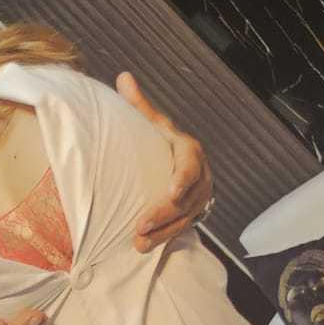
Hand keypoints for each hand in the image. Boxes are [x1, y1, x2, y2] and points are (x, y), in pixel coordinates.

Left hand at [116, 71, 214, 252]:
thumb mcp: (156, 125)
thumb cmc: (164, 142)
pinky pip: (179, 229)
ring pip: (184, 218)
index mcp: (190, 152)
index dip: (183, 179)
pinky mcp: (192, 215)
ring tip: (139, 241)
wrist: (185, 164)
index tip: (171, 191)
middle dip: (164, 213)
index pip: (190, 166)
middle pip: (186, 199)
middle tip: (141, 224)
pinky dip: (162, 238)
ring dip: (162, 232)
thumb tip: (123, 77)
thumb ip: (141, 106)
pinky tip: (143, 247)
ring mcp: (198, 199)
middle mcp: (200, 177)